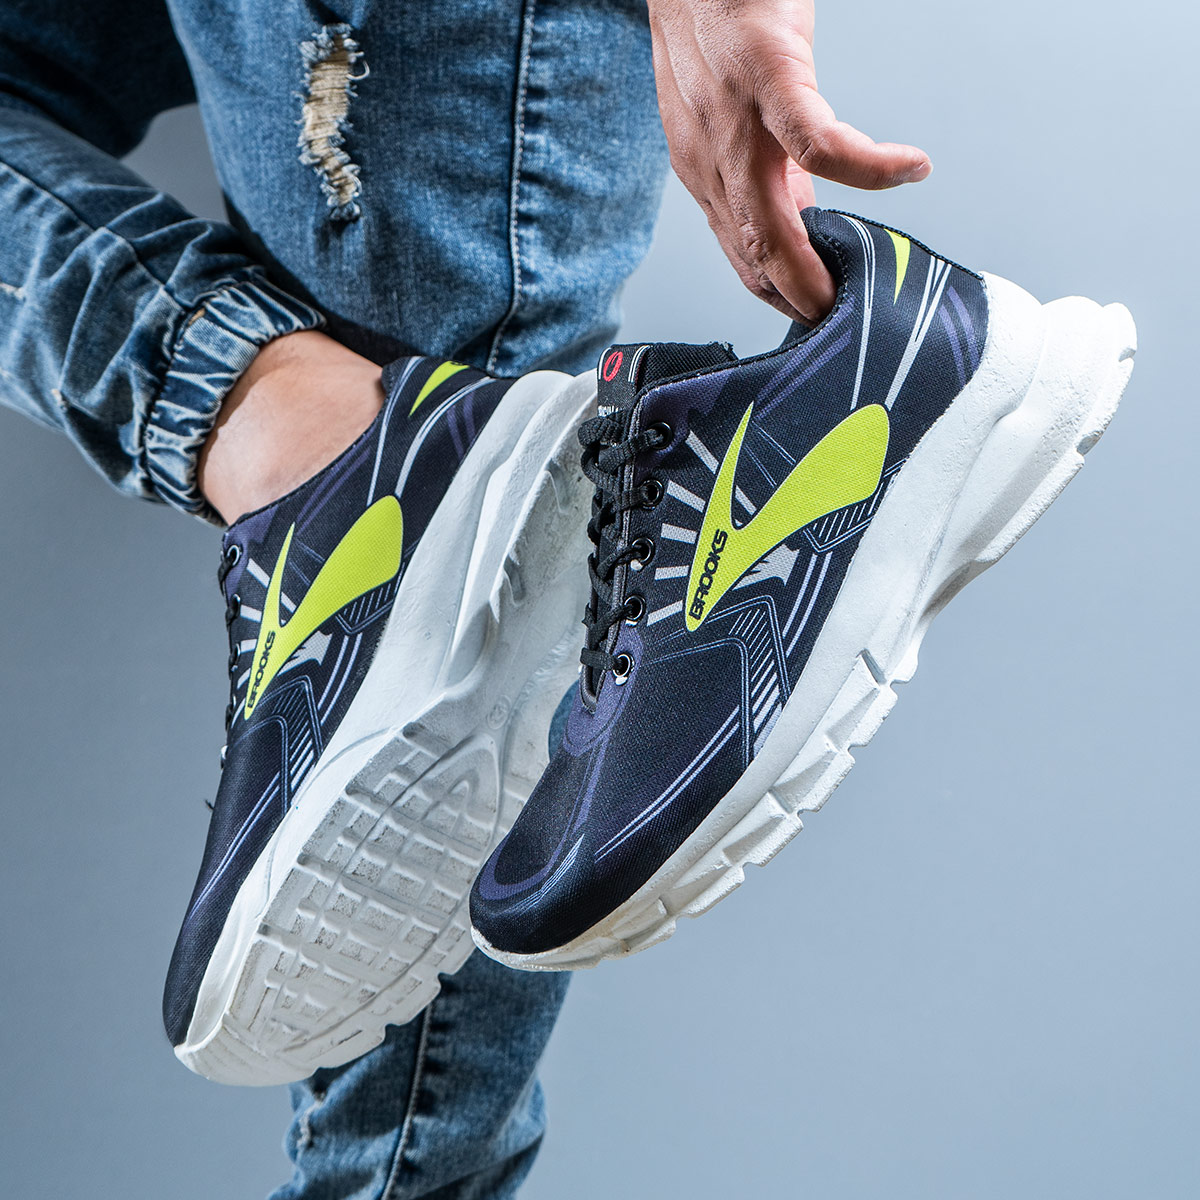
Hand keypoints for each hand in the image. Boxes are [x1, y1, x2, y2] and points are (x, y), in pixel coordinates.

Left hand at [647, 0, 930, 322]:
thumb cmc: (715, 19)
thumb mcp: (728, 112)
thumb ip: (759, 167)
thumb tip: (801, 215)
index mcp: (706, 167)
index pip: (740, 251)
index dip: (777, 293)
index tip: (811, 318)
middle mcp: (710, 156)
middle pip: (752, 254)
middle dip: (794, 300)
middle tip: (834, 327)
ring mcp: (734, 120)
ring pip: (771, 221)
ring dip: (814, 266)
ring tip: (860, 285)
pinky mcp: (768, 74)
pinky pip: (818, 143)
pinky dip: (867, 167)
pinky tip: (908, 169)